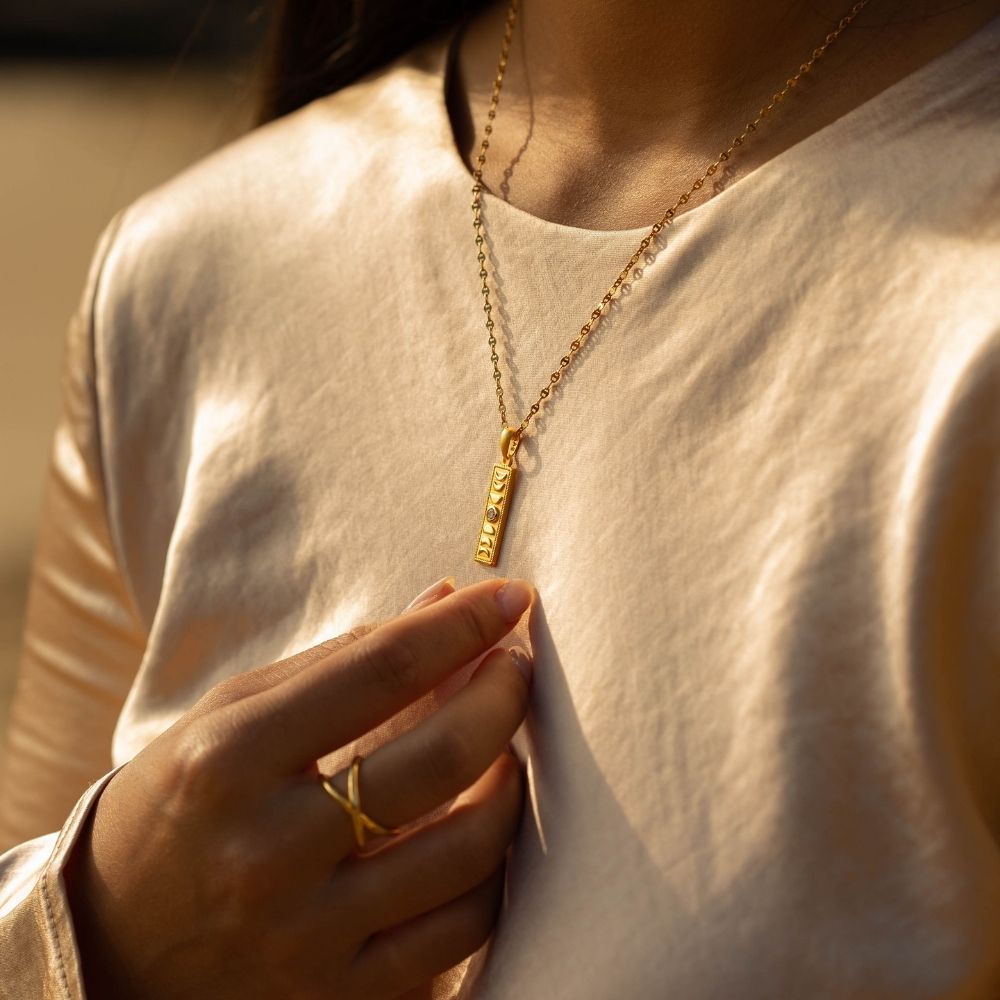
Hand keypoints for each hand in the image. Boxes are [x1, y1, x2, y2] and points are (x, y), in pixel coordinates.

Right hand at [63, 576, 535, 998]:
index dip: (460, 628)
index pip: (380, 672)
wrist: (110, 942)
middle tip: (517, 665)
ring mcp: (305, 933)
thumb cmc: (181, 800)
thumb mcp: (236, 713)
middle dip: (502, 695)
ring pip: (466, 850)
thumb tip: (446, 599)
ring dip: (510, 781)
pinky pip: (459, 932)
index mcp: (229, 759)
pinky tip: (483, 825)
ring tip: (508, 746)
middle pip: (438, 760)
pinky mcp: (337, 994)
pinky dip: (491, 870)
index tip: (510, 597)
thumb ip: (344, 657)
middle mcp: (267, 849)